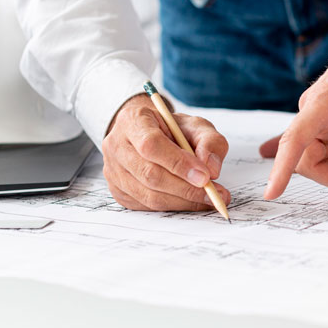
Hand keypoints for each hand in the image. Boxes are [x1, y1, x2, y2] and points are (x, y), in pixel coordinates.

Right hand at [102, 94, 230, 210]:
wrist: (149, 134)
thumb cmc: (172, 129)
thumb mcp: (196, 125)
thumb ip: (209, 141)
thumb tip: (211, 169)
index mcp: (133, 120)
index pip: (151, 145)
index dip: (178, 163)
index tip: (205, 176)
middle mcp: (116, 145)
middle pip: (149, 174)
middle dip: (186, 188)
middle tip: (214, 193)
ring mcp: (113, 171)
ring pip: (148, 195)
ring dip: (183, 201)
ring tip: (209, 200)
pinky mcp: (118, 191)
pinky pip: (147, 206)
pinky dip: (174, 206)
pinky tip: (191, 202)